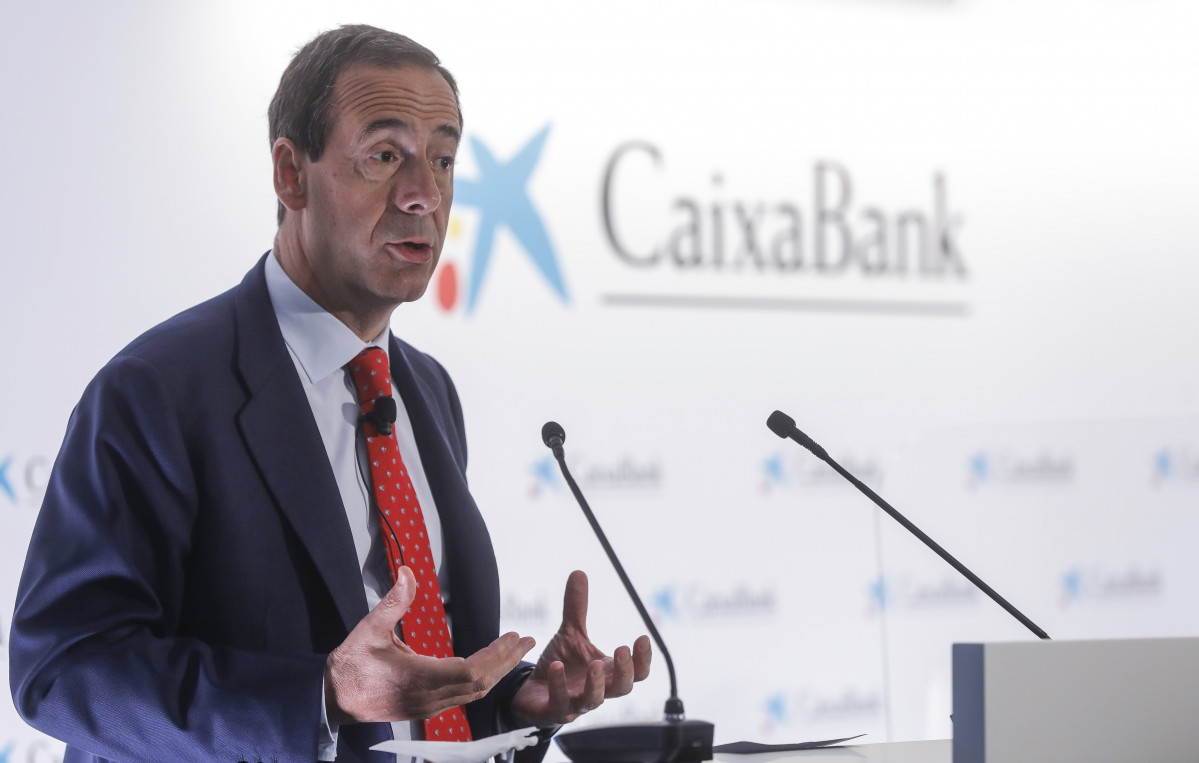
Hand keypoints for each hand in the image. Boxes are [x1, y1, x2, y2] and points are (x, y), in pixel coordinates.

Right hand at [324, 566, 535, 723]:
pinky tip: (489, 668)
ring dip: (498, 672)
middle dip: (507, 662)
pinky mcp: (425, 708)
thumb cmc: (350, 666)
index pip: (471, 671)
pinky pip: (463, 697)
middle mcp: (429, 697)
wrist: (331, 700)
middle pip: (480, 684)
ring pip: (474, 693)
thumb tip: (408, 573)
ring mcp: (428, 706)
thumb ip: (392, 602)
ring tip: (515, 652)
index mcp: (419, 679)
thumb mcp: (368, 630)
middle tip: (526, 641)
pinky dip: (482, 680)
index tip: (512, 637)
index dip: (496, 655)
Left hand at [512, 570, 651, 725]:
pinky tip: (557, 666)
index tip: (642, 637)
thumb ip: (576, 608)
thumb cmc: (560, 664)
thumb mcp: (569, 634)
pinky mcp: (554, 711)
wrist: (531, 691)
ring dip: (596, 683)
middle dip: (625, 671)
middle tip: (621, 649)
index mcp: (607, 671)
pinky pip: (560, 703)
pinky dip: (559, 685)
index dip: (642, 658)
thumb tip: (578, 572)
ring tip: (594, 664)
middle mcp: (597, 689)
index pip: (636, 671)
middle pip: (622, 688)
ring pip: (594, 700)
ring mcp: (577, 703)